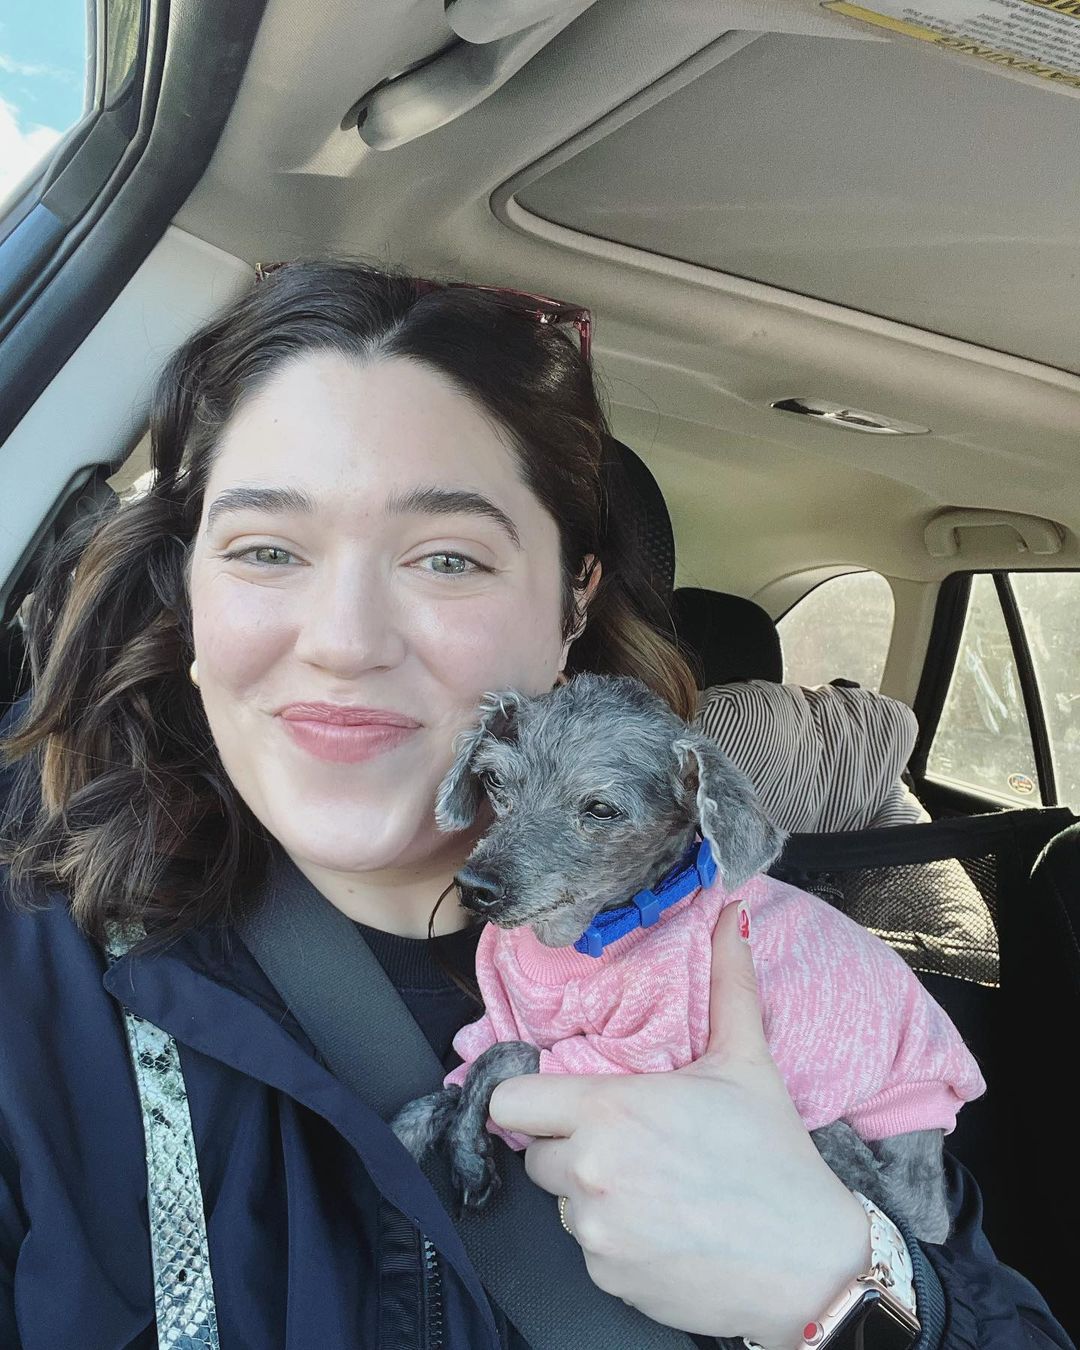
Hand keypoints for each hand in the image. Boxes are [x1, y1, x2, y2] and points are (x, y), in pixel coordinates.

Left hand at [487, 901, 871, 1345]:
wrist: (811, 1266)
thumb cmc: (776, 1156)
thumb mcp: (747, 1061)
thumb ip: (728, 982)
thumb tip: (730, 912)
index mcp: (607, 1111)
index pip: (508, 1101)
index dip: (529, 1096)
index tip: (558, 1096)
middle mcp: (588, 1173)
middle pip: (534, 1152)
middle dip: (567, 1144)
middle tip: (624, 1139)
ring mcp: (594, 1233)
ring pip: (560, 1201)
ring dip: (591, 1191)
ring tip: (652, 1183)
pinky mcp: (606, 1279)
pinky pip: (587, 1247)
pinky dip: (613, 1239)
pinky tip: (662, 1226)